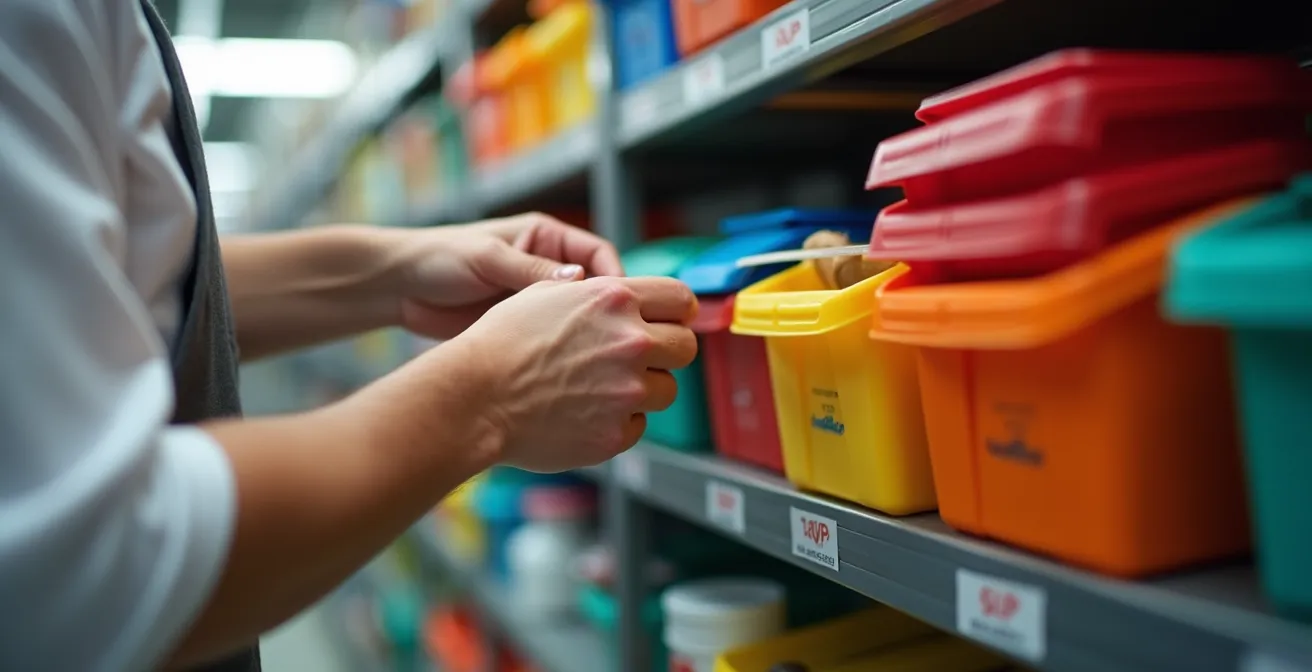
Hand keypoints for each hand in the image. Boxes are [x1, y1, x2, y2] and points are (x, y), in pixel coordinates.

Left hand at [387, 213, 622, 339]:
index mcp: (545, 238)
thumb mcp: (487, 257)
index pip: (597, 254)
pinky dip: (563, 353)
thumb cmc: (439, 258)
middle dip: (606, 312)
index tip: (621, 305)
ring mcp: (536, 301)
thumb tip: (580, 280)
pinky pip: (553, 340)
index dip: (614, 277)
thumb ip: (531, 270)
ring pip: (576, 320)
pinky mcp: (522, 328)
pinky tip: (567, 369)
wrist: (397, 289)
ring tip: (593, 359)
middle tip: (615, 338)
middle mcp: (547, 268)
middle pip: (594, 290)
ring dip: (585, 336)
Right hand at [452, 275, 697, 471]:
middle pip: (686, 347)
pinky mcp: (616, 433)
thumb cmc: (501, 342)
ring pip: (667, 390)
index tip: (671, 322)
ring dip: (644, 390)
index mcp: (615, 299)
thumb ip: (596, 292)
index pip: (680, 298)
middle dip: (668, 352)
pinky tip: (583, 413)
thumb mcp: (548, 293)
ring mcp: (627, 391)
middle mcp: (630, 342)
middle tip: (640, 361)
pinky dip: (618, 422)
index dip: (677, 311)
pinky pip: (638, 426)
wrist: (474, 396)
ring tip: (602, 389)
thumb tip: (627, 294)